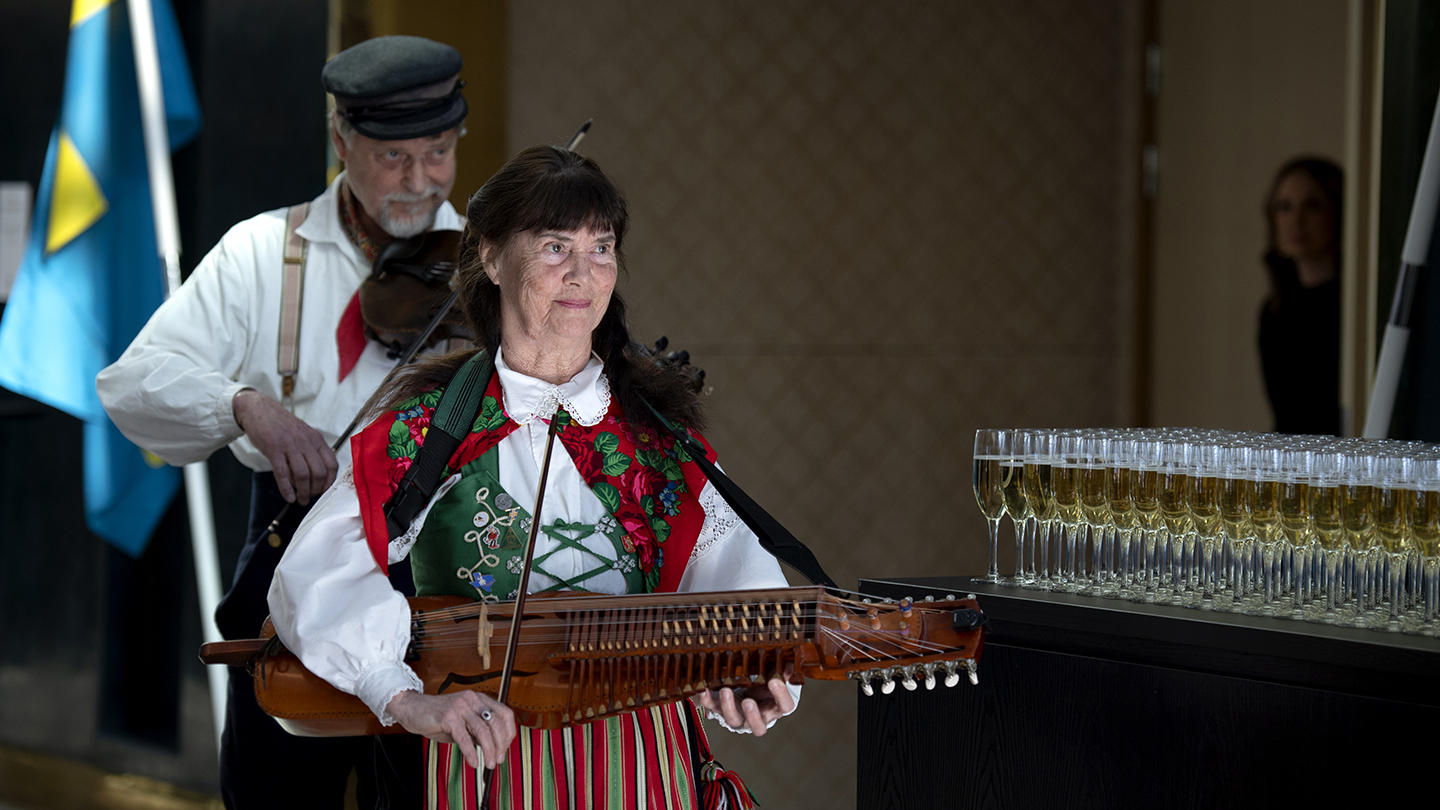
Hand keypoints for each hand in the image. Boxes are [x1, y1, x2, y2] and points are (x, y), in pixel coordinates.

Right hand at [232, 388, 337, 503]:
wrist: (259, 409)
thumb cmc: (281, 425)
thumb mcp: (303, 434)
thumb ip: (311, 451)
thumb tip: (315, 476)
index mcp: (316, 439)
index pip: (332, 464)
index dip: (330, 481)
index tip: (325, 491)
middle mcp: (306, 442)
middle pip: (319, 472)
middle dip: (317, 490)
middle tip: (311, 497)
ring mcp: (290, 446)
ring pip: (303, 475)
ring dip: (303, 492)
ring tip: (301, 500)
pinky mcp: (274, 449)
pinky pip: (283, 473)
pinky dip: (286, 488)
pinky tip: (289, 497)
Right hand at [386, 690, 516, 768]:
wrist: (412, 709)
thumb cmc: (437, 717)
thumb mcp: (462, 724)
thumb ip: (477, 732)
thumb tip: (494, 747)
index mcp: (479, 699)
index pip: (504, 713)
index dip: (508, 733)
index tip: (505, 749)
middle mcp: (472, 700)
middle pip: (496, 722)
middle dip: (501, 744)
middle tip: (498, 760)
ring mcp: (460, 706)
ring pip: (482, 730)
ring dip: (489, 750)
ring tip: (489, 764)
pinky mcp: (448, 716)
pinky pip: (464, 737)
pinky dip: (471, 752)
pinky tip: (473, 762)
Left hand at [694, 666, 798, 736]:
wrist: (747, 691)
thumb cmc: (763, 685)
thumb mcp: (773, 676)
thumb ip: (782, 671)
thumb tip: (790, 664)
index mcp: (775, 707)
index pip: (784, 706)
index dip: (780, 695)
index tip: (775, 680)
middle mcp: (758, 716)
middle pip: (757, 726)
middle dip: (752, 715)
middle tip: (748, 702)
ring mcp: (738, 715)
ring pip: (733, 720)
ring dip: (729, 707)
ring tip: (726, 691)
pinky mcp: (720, 710)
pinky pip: (712, 708)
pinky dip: (707, 700)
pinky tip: (704, 690)